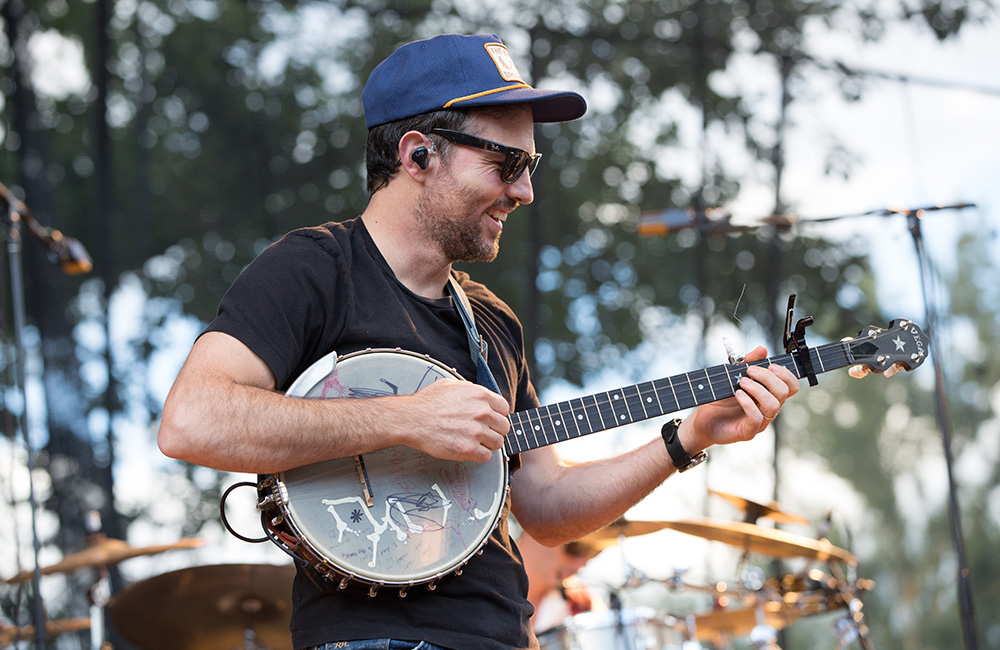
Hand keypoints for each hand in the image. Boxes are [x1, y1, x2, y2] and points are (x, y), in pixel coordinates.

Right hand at [392, 379, 509, 462]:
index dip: (496, 415)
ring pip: (498, 443)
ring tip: (473, 441)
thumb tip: (481, 396)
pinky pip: (486, 456)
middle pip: (504, 427)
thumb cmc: (427, 402)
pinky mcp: (469, 449)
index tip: (489, 420)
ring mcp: (477, 431)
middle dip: (493, 430)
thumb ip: (471, 390)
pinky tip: (468, 450)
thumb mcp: (451, 385)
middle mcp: (482, 413)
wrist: (412, 419)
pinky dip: (479, 455)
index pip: (504, 408)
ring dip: (487, 444)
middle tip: (480, 432)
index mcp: (480, 395)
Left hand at [681, 346, 798, 451]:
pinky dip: (748, 403)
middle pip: (784, 392)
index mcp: (769, 394)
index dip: (786, 374)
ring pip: (773, 406)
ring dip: (758, 390)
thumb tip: (763, 349)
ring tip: (742, 382)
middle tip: (750, 371)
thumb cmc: (720, 398)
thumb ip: (748, 362)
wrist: (702, 420)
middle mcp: (768, 408)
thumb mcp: (733, 376)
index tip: (770, 365)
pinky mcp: (748, 431)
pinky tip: (738, 394)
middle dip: (768, 378)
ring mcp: (760, 421)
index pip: (791, 386)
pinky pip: (756, 418)